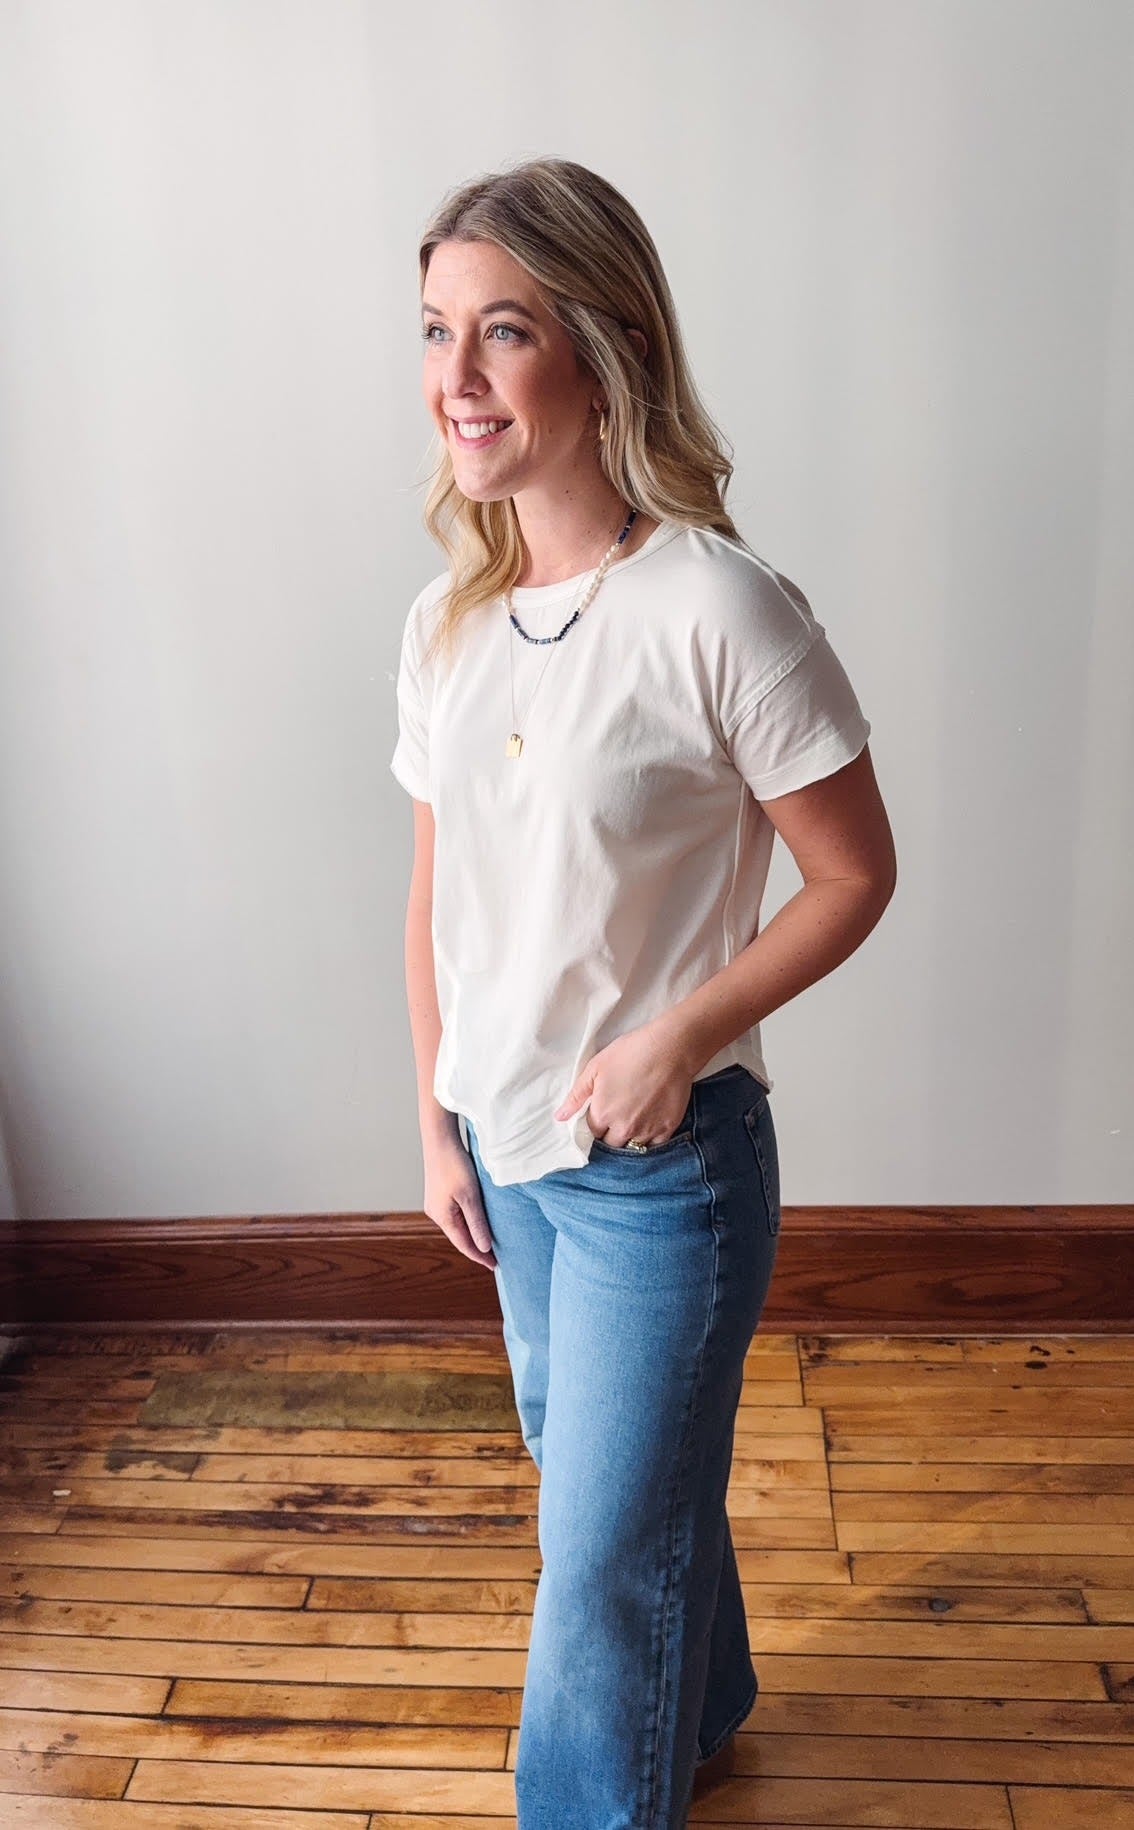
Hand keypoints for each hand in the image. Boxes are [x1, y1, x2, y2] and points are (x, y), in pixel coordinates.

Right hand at [423, 1134, 496, 1269]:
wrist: (439, 1139)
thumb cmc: (455, 1165)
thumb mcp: (470, 1196)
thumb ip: (477, 1223)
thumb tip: (484, 1247)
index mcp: (442, 1217)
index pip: (464, 1245)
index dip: (480, 1256)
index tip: (496, 1266)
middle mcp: (436, 1213)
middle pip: (459, 1237)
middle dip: (476, 1248)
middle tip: (495, 1257)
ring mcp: (436, 1203)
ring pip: (457, 1226)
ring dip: (472, 1234)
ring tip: (489, 1242)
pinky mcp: (439, 1194)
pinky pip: (455, 1215)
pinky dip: (467, 1222)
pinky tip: (477, 1221)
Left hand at [554, 1024, 693, 1147]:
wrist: (670, 1048)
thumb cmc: (630, 1053)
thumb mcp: (595, 1068)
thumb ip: (576, 1096)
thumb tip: (560, 1117)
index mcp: (603, 1114)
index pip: (592, 1133)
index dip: (595, 1124)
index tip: (601, 1114)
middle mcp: (623, 1128)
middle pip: (611, 1144)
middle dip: (611, 1134)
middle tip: (618, 1116)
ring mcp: (647, 1130)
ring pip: (633, 1147)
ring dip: (630, 1138)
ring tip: (634, 1120)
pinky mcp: (668, 1128)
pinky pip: (655, 1145)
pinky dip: (650, 1138)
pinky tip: (650, 1123)